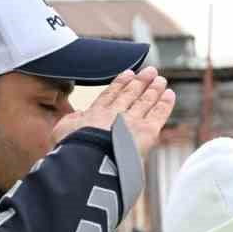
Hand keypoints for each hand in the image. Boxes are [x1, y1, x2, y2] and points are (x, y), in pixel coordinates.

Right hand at [50, 67, 176, 156]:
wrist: (89, 159)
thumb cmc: (73, 149)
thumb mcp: (63, 130)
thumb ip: (72, 120)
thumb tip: (79, 115)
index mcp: (96, 113)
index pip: (111, 95)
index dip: (120, 84)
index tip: (128, 74)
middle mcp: (116, 113)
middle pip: (131, 94)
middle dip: (141, 82)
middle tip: (150, 72)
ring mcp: (132, 121)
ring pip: (146, 101)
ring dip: (154, 89)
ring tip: (161, 80)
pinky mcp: (147, 131)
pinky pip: (159, 114)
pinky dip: (165, 103)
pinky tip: (170, 94)